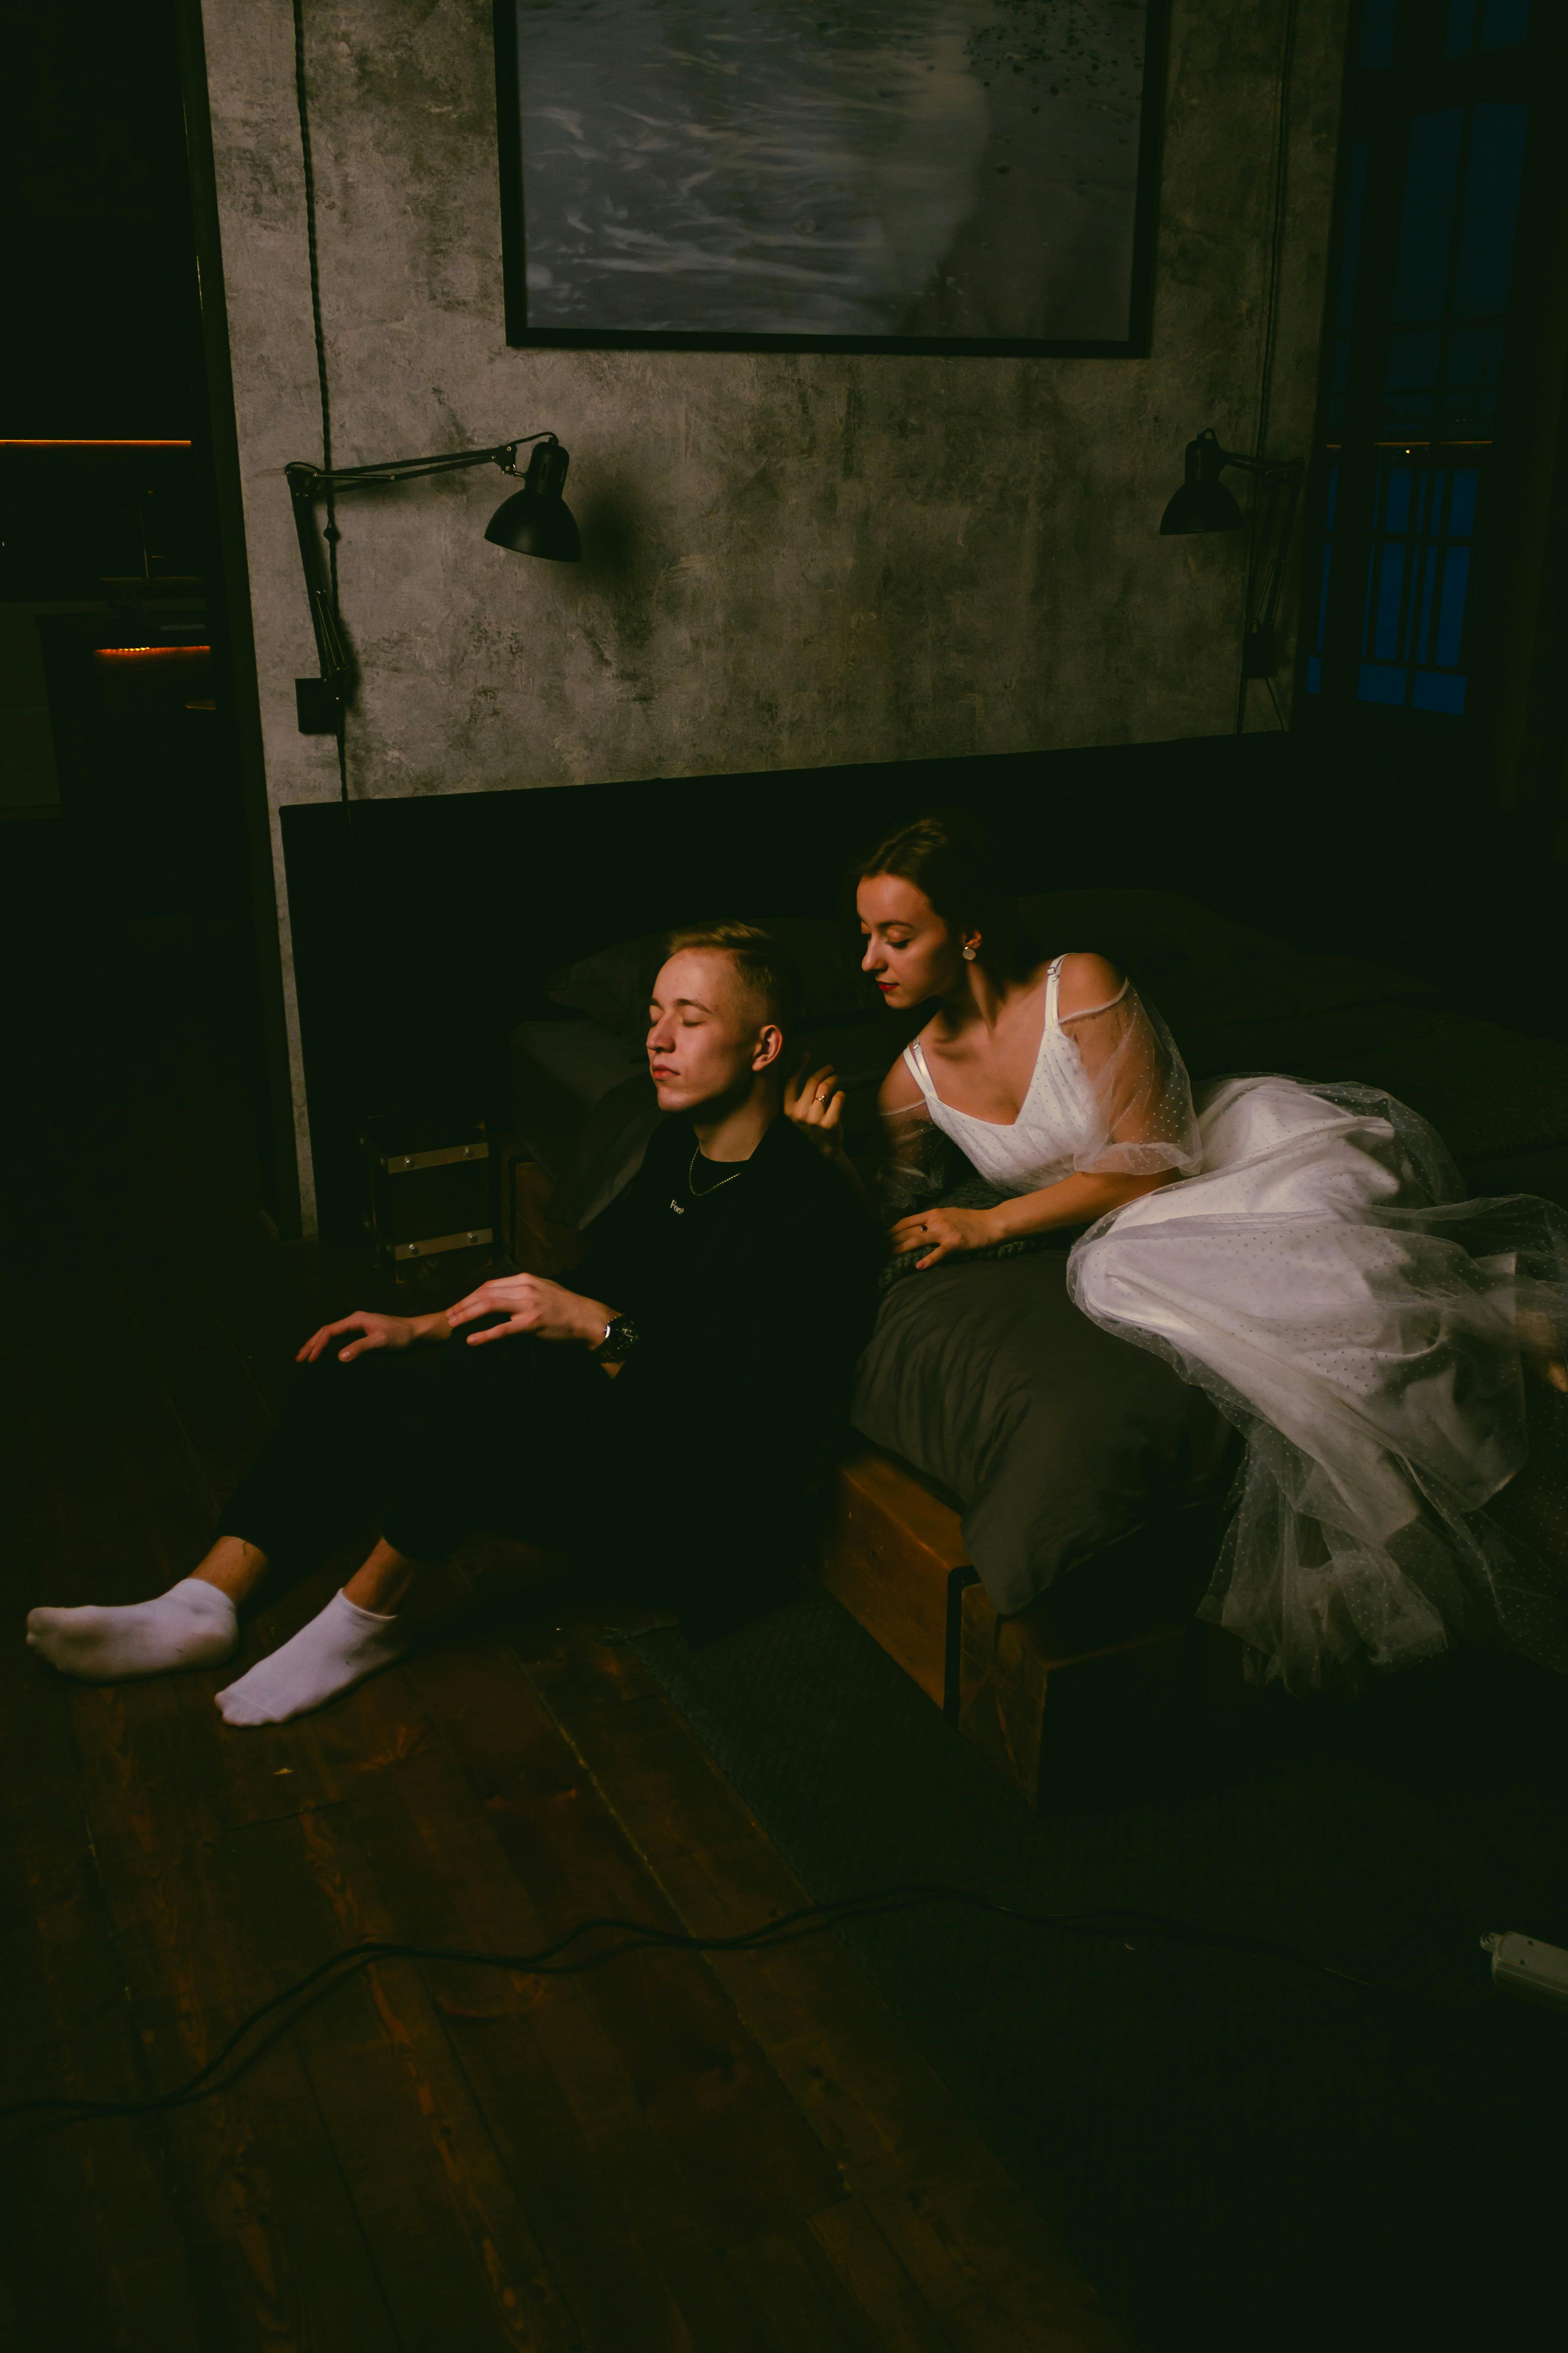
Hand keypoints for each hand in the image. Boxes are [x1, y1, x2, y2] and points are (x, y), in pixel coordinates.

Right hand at [297, 1309, 420, 1362]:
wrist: (416, 1333)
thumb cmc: (401, 1336)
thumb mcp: (381, 1343)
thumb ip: (360, 1348)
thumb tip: (340, 1357)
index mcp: (356, 1319)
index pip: (330, 1331)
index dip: (318, 1345)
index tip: (310, 1360)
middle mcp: (354, 1321)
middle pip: (327, 1331)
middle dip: (312, 1344)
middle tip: (299, 1359)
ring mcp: (357, 1327)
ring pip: (332, 1335)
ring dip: (318, 1344)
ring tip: (305, 1356)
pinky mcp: (361, 1334)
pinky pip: (340, 1339)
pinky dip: (329, 1346)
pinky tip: (324, 1354)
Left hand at [445, 1274, 607, 1346]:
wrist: (586, 1319)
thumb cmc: (566, 1307)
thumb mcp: (543, 1289)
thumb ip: (522, 1291)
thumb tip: (502, 1296)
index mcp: (525, 1279)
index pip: (490, 1285)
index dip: (471, 1295)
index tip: (459, 1304)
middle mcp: (524, 1288)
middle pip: (484, 1293)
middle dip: (463, 1304)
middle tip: (448, 1315)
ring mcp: (528, 1306)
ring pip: (488, 1306)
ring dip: (467, 1316)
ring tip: (453, 1325)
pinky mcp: (532, 1324)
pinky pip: (502, 1329)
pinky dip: (484, 1335)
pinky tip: (471, 1340)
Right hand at [783, 1057, 846, 1155]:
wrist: (823, 1149)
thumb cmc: (811, 1126)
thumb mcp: (798, 1112)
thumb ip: (799, 1095)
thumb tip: (804, 1067)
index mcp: (788, 1109)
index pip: (790, 1081)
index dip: (797, 1065)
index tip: (806, 1054)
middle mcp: (799, 1113)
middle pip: (812, 1082)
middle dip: (823, 1072)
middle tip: (830, 1069)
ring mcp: (814, 1119)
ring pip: (826, 1088)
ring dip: (833, 1080)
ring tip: (836, 1079)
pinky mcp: (829, 1123)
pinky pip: (839, 1097)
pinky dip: (841, 1094)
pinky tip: (841, 1096)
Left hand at [887, 1205, 995, 1270]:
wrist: (992, 1223)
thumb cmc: (971, 1220)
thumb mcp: (949, 1214)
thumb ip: (933, 1220)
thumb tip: (918, 1226)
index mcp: (933, 1213)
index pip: (907, 1221)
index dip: (892, 1229)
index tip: (881, 1236)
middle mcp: (936, 1221)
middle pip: (908, 1231)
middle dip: (891, 1239)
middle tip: (878, 1248)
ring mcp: (945, 1232)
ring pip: (917, 1240)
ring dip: (901, 1248)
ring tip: (888, 1254)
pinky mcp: (955, 1243)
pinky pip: (939, 1253)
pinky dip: (928, 1260)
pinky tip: (918, 1266)